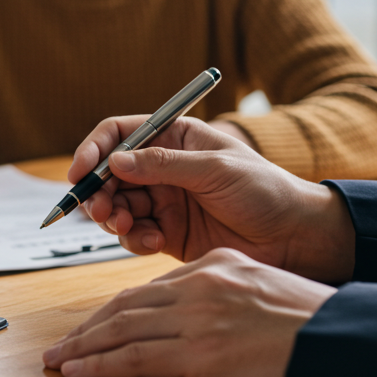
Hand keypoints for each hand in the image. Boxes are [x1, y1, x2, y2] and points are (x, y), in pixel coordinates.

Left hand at [42, 248, 337, 376]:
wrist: (342, 340)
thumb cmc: (315, 324)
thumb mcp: (263, 291)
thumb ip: (226, 298)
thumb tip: (202, 324)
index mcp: (214, 265)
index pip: (150, 289)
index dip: (116, 310)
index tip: (96, 326)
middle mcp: (198, 284)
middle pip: (125, 305)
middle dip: (88, 326)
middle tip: (62, 343)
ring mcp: (195, 317)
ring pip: (120, 328)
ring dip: (83, 346)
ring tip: (59, 360)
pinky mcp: (197, 351)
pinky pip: (132, 357)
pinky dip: (99, 365)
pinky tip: (78, 372)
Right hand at [68, 115, 355, 282]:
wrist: (296, 238)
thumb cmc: (266, 191)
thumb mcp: (215, 169)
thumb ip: (162, 165)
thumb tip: (114, 161)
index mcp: (174, 138)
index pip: (120, 134)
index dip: (94, 149)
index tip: (80, 172)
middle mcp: (162, 168)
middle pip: (108, 173)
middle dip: (97, 191)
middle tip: (99, 209)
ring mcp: (163, 201)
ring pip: (115, 206)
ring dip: (112, 217)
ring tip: (124, 226)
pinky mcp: (167, 233)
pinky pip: (133, 234)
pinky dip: (134, 239)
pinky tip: (154, 242)